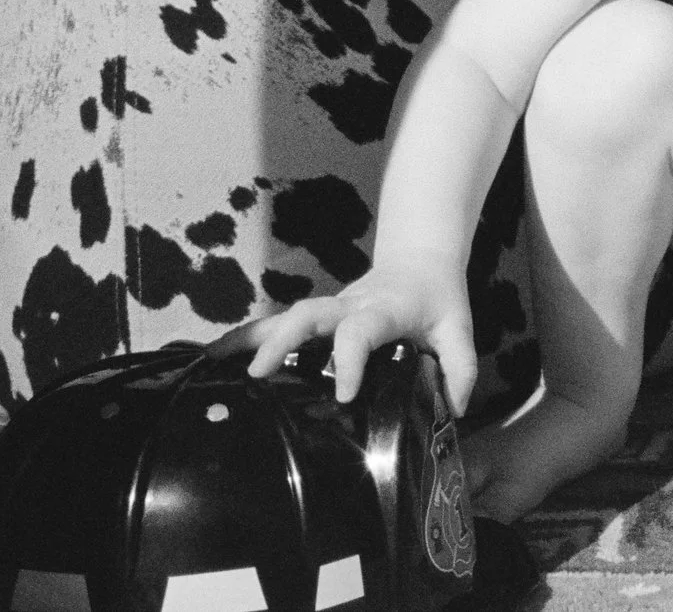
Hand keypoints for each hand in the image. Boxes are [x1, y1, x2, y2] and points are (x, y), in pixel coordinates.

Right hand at [230, 255, 479, 413]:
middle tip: (257, 375)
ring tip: (212, 363)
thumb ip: (460, 368)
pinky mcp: (318, 317)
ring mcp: (330, 310)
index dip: (350, 358)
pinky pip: (279, 323)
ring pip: (286, 316)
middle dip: (281, 341)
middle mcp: (350, 306)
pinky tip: (217, 356)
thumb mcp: (459, 329)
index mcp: (385, 311)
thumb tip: (452, 411)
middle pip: (309, 314)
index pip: (361, 330)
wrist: (420, 260)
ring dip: (251, 337)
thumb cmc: (438, 299)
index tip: (344, 395)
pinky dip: (248, 337)